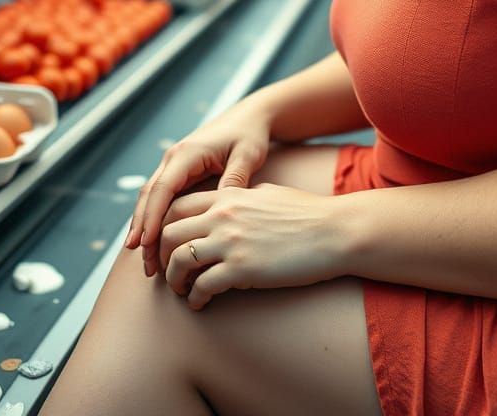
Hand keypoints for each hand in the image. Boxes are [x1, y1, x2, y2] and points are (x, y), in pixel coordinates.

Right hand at [125, 97, 272, 275]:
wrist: (249, 116)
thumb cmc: (249, 134)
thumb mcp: (247, 155)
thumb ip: (234, 179)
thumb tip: (221, 209)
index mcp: (188, 153)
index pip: (162, 189)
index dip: (151, 217)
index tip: (146, 245)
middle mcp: (174, 158)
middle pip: (149, 196)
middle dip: (143, 230)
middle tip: (147, 264)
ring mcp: (174, 164)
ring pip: (150, 198)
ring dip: (145, 227)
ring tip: (147, 261)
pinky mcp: (179, 172)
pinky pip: (161, 197)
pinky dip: (154, 218)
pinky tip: (155, 243)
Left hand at [158, 184, 343, 308]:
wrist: (334, 231)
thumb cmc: (308, 214)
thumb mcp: (269, 194)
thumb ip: (243, 197)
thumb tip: (233, 202)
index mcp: (230, 195)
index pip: (178, 205)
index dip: (165, 227)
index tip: (167, 245)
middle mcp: (224, 215)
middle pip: (170, 233)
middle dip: (162, 256)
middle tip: (168, 272)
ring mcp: (231, 242)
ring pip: (179, 261)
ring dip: (175, 281)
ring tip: (182, 291)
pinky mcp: (242, 269)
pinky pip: (202, 286)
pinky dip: (196, 298)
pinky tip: (201, 303)